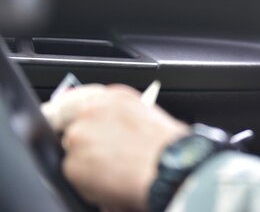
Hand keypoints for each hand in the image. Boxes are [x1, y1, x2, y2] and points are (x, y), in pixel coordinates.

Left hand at [46, 84, 187, 210]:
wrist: (171, 167)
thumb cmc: (170, 146)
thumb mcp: (148, 117)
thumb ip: (122, 117)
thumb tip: (113, 129)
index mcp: (113, 96)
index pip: (79, 99)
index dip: (75, 115)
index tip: (69, 123)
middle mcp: (91, 110)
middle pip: (74, 128)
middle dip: (86, 143)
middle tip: (108, 155)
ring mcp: (78, 136)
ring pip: (74, 153)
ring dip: (88, 163)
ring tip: (115, 171)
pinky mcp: (72, 163)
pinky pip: (75, 176)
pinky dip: (89, 183)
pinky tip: (111, 182)